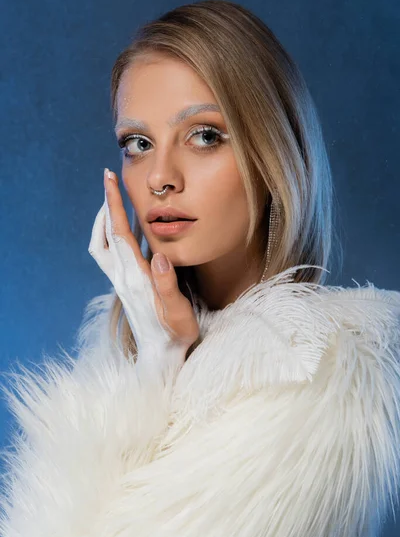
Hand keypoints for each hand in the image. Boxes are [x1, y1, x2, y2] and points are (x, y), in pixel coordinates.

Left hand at [88, 168, 199, 361]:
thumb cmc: (174, 333)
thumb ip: (167, 285)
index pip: (119, 234)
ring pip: (101, 245)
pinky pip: (109, 253)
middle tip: (109, 181)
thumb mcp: (177, 312)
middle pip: (104, 235)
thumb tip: (158, 255)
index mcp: (135, 279)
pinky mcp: (123, 286)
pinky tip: (124, 228)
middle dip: (105, 205)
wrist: (160, 356)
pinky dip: (110, 234)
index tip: (109, 179)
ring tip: (114, 200)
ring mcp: (120, 282)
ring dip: (104, 220)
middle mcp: (122, 278)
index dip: (113, 204)